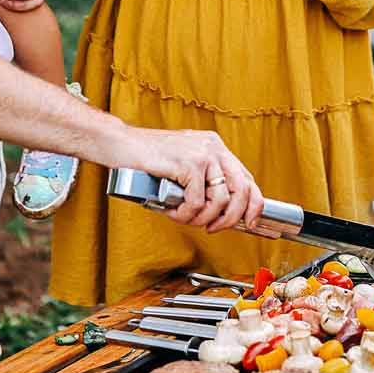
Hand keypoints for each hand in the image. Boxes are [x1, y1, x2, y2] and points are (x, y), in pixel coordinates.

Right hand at [129, 126, 264, 232]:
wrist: (120, 144)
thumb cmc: (147, 159)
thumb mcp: (183, 165)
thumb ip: (202, 180)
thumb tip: (219, 210)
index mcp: (215, 147)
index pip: (247, 178)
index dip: (253, 205)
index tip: (249, 223)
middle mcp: (213, 147)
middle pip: (241, 191)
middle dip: (229, 218)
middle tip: (212, 228)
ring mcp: (202, 154)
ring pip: (219, 201)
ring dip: (201, 218)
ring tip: (183, 217)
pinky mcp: (188, 164)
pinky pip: (196, 203)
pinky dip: (184, 214)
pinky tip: (171, 210)